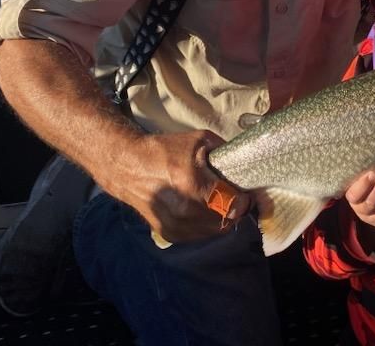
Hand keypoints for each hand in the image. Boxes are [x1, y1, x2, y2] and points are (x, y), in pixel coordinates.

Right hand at [103, 129, 250, 243]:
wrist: (128, 167)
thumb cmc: (165, 150)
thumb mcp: (199, 140)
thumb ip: (224, 150)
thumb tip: (244, 163)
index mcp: (193, 185)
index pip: (233, 205)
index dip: (245, 200)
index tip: (246, 193)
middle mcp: (184, 210)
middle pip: (226, 220)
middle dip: (235, 210)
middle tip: (236, 197)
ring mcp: (175, 225)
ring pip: (213, 231)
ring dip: (222, 219)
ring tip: (221, 203)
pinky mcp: (168, 233)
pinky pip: (198, 235)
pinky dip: (206, 225)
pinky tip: (204, 210)